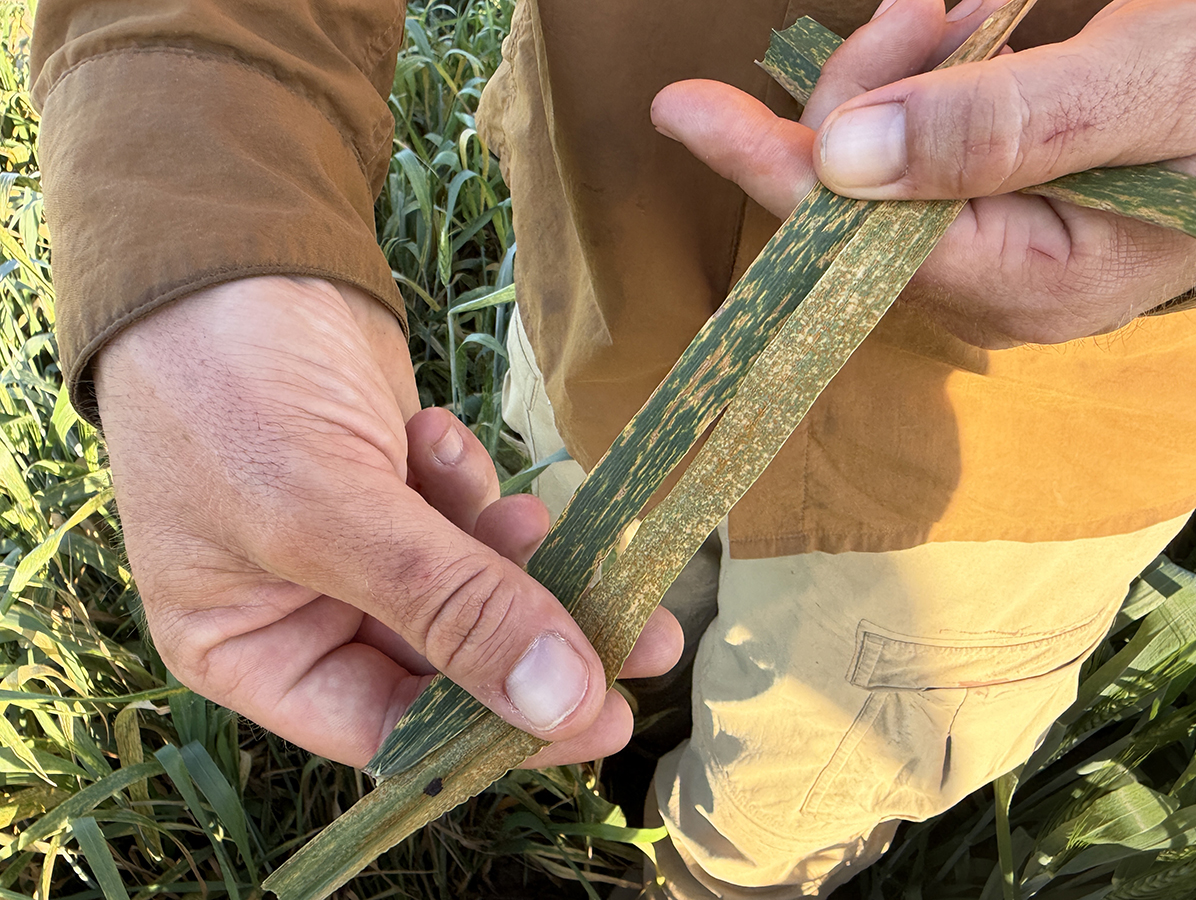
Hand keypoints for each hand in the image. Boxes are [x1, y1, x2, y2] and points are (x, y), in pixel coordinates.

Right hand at [95, 276, 681, 767]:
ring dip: (512, 556)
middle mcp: (305, 611)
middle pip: (447, 664)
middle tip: (643, 634)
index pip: (390, 731)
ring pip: (471, 587)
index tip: (602, 717)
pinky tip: (438, 435)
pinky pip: (464, 517)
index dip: (495, 732)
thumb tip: (562, 704)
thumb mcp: (328, 512)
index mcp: (252, 652)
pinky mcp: (396, 486)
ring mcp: (356, 546)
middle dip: (535, 639)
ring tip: (533, 517)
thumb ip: (450, 608)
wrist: (225, 248)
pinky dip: (472, 488)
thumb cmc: (228, 392)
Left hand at [651, 0, 1195, 346]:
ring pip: (879, 174)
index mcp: (1036, 283)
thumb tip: (844, 161)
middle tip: (919, 7)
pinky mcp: (996, 220)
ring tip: (961, 9)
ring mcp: (995, 259)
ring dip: (898, 73)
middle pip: (858, 206)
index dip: (772, 167)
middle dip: (863, 92)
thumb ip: (1002, 125)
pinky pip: (917, 161)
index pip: (861, 240)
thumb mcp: (1145, 86)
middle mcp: (1000, 292)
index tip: (685, 110)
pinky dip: (927, 85)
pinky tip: (968, 35)